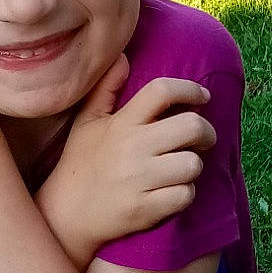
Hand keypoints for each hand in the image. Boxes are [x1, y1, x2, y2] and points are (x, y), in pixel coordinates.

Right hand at [37, 56, 214, 264]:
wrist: (66, 214)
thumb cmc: (80, 163)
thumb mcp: (87, 122)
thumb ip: (105, 89)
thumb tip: (122, 57)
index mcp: (121, 123)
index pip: (163, 92)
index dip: (190, 89)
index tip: (203, 96)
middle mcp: (133, 148)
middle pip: (191, 126)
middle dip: (206, 131)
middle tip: (202, 138)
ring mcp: (140, 180)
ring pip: (193, 164)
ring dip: (193, 166)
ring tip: (181, 167)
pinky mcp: (146, 209)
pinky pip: (185, 195)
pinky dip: (184, 194)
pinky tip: (172, 191)